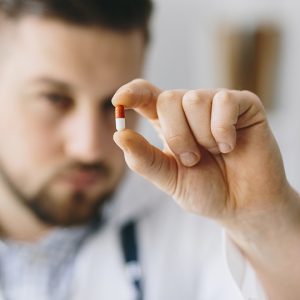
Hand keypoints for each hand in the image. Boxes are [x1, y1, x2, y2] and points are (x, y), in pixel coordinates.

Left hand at [112, 79, 291, 223]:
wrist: (243, 205)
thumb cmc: (206, 190)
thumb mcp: (170, 179)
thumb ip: (145, 160)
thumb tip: (119, 135)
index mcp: (169, 123)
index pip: (146, 95)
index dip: (132, 93)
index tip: (119, 101)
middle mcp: (190, 109)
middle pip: (168, 99)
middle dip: (177, 136)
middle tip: (192, 159)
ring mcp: (217, 104)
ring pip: (194, 99)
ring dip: (202, 136)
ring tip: (215, 153)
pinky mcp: (244, 105)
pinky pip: (224, 101)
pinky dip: (223, 129)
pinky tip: (230, 145)